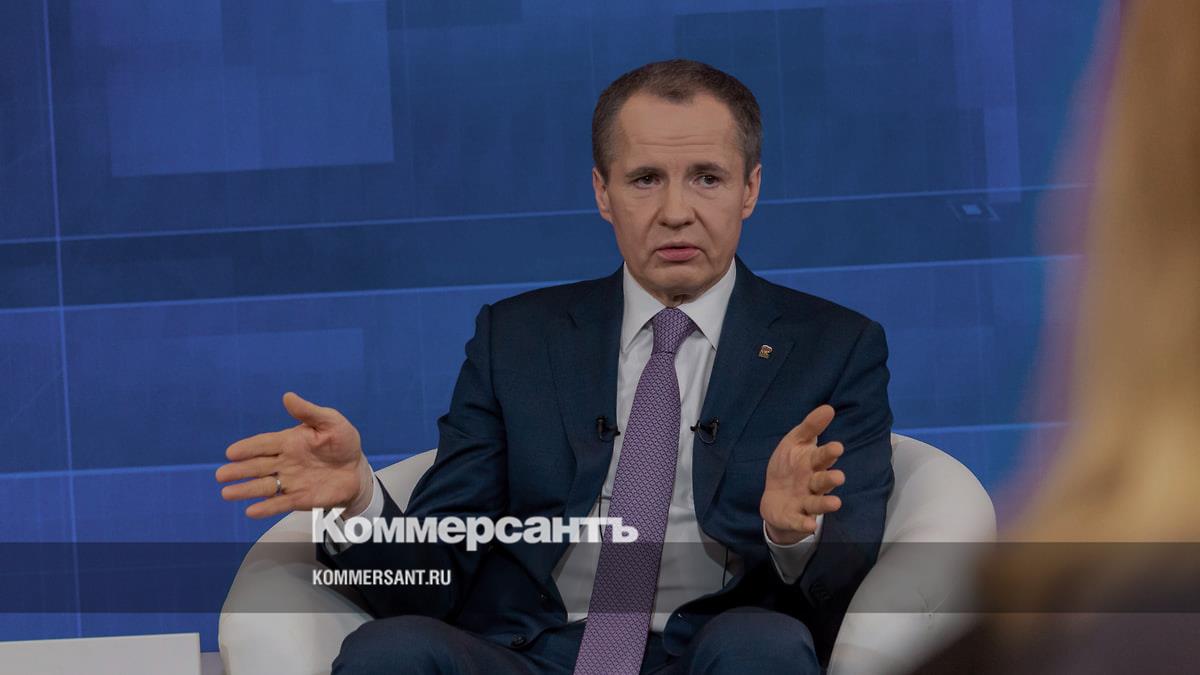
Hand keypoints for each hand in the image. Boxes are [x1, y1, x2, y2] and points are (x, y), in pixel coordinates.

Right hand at [215, 392, 373, 518]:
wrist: (357, 469)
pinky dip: (266, 508)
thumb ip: (308, 412)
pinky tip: (251, 511)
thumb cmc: (342, 442)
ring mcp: (291, 481)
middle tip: (220, 475)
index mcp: (289, 441)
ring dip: (246, 490)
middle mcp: (285, 462)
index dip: (248, 448)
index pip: (263, 444)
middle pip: (257, 466)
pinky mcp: (300, 498)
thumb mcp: (330, 422)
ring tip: (227, 493)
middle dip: (239, 471)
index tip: (231, 452)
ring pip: (264, 486)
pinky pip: (281, 503)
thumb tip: (287, 396)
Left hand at [759, 404, 844, 544]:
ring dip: (826, 505)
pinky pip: (800, 521)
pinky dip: (804, 523)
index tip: (837, 447)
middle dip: (830, 479)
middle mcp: (812, 484)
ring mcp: (804, 502)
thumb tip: (828, 408)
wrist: (774, 498)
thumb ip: (810, 427)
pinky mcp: (794, 517)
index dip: (828, 453)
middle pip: (822, 481)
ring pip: (817, 503)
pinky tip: (809, 525)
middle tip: (838, 477)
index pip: (822, 457)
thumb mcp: (794, 443)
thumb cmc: (789, 467)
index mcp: (812, 464)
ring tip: (836, 503)